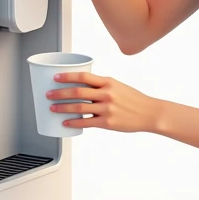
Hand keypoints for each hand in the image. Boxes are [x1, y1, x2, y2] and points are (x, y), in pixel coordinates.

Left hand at [45, 71, 159, 132]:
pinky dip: (73, 122)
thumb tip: (82, 87)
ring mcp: (107, 109)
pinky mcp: (107, 123)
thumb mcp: (118, 86)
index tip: (56, 78)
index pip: (83, 77)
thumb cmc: (134, 99)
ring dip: (62, 108)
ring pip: (78, 108)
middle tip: (49, 94)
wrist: (149, 113)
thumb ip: (102, 86)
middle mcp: (107, 94)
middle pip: (77, 92)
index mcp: (108, 82)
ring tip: (52, 108)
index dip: (67, 77)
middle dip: (59, 93)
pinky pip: (86, 122)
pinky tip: (65, 123)